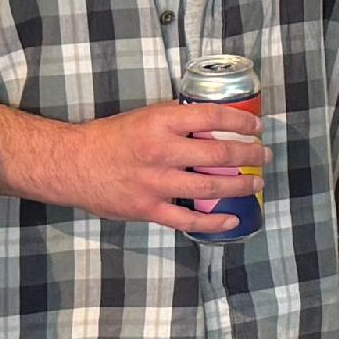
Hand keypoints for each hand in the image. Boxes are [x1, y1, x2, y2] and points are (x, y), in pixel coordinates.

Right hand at [50, 98, 266, 234]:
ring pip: (210, 186)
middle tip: (263, 155)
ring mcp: (156, 183)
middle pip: (219, 154)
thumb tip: (212, 122)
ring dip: (240, 186)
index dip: (240, 122)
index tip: (257, 127)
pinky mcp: (149, 209)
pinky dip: (214, 222)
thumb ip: (176, 120)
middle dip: (249, 155)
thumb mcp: (144, 117)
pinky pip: (189, 219)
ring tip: (256, 183)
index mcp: (160, 122)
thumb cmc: (110, 138)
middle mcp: (161, 151)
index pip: (212, 118)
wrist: (74, 164)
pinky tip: (233, 219)